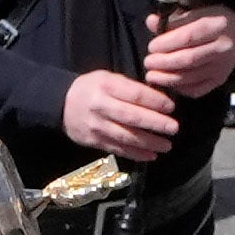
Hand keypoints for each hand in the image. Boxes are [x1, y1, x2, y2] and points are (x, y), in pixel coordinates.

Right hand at [60, 67, 181, 159]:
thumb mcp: (108, 78)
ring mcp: (97, 126)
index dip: (155, 102)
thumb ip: (129, 88)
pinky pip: (118, 149)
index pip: (135, 95)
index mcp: (106, 86)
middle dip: (155, 124)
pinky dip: (135, 154)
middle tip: (174, 128)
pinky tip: (150, 155)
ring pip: (126, 136)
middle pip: (132, 117)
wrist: (61, 104)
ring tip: (166, 146)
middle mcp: (101, 107)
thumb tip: (158, 101)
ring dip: (148, 143)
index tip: (171, 107)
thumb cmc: (91, 88)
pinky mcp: (94, 141)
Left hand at [142, 8, 234, 96]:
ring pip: (190, 77)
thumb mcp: (195, 12)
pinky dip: (180, 88)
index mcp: (217, 25)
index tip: (152, 47)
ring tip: (152, 75)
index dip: (167, 43)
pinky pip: (196, 89)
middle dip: (164, 63)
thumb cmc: (210, 22)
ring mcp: (222, 67)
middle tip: (148, 63)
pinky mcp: (220, 81)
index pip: (188, 36)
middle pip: (188, 59)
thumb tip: (151, 22)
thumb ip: (173, 19)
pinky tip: (168, 84)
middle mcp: (223, 47)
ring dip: (167, 78)